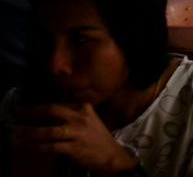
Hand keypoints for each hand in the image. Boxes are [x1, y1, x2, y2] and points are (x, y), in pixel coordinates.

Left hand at [12, 103, 138, 174]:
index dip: (38, 107)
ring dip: (29, 133)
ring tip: (16, 135)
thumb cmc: (96, 137)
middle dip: (32, 112)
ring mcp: (77, 132)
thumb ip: (70, 116)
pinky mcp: (73, 148)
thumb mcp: (87, 121)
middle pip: (52, 110)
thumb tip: (44, 117)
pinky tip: (28, 147)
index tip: (25, 110)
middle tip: (18, 114)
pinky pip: (50, 146)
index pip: (57, 105)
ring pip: (48, 131)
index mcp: (84, 107)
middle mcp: (80, 117)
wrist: (109, 155)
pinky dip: (37, 147)